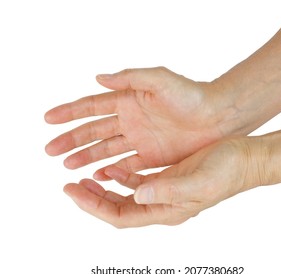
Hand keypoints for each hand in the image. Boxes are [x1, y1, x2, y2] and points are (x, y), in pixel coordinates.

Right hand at [45, 67, 234, 178]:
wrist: (219, 117)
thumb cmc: (192, 96)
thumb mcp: (161, 80)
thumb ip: (131, 78)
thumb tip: (98, 78)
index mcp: (129, 100)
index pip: (92, 106)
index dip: (69, 113)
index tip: (48, 119)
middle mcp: (131, 120)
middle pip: (94, 131)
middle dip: (72, 139)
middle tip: (51, 150)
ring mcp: (141, 139)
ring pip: (107, 150)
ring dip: (87, 157)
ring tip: (68, 165)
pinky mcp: (153, 155)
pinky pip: (127, 164)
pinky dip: (112, 170)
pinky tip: (99, 175)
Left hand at [63, 137, 264, 227]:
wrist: (242, 160)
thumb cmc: (227, 173)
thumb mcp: (199, 183)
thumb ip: (168, 191)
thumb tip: (137, 195)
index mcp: (166, 211)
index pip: (120, 216)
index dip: (94, 206)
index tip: (73, 191)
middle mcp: (161, 205)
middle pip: (117, 209)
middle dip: (92, 199)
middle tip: (71, 184)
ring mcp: (162, 192)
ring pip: (123, 196)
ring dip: (102, 188)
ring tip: (83, 176)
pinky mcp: (166, 178)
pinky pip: (136, 181)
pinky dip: (120, 176)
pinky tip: (110, 168)